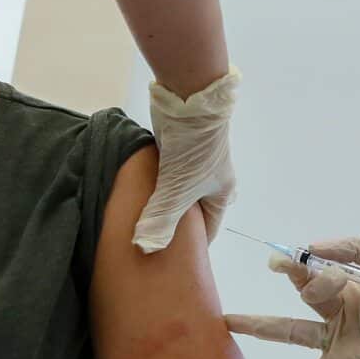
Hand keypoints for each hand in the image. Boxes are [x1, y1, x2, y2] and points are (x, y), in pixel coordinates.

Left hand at [132, 67, 240, 253]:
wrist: (189, 100)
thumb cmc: (192, 151)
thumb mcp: (176, 191)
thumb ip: (161, 220)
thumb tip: (145, 249)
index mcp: (221, 193)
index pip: (208, 228)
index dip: (192, 245)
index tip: (171, 258)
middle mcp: (212, 180)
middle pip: (193, 210)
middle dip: (175, 224)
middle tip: (152, 239)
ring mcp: (195, 162)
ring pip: (178, 191)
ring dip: (163, 201)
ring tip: (142, 217)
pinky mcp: (178, 147)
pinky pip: (166, 174)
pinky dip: (155, 183)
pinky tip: (138, 190)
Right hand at [226, 237, 359, 358]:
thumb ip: (354, 248)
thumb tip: (314, 246)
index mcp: (348, 285)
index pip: (315, 269)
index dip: (307, 259)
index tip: (303, 253)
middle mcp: (339, 311)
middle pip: (301, 294)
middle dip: (285, 276)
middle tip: (271, 263)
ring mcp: (340, 338)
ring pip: (294, 331)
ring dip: (263, 327)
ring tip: (231, 323)